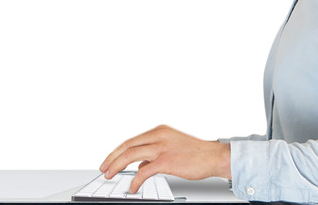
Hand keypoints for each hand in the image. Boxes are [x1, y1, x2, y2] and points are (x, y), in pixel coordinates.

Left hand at [99, 124, 230, 193]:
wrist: (213, 156)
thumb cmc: (196, 153)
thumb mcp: (172, 146)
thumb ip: (155, 153)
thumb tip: (141, 165)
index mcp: (159, 131)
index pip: (131, 140)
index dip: (117, 151)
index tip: (109, 160)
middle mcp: (159, 136)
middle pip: (126, 146)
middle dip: (111, 158)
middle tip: (104, 168)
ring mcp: (161, 147)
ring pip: (130, 155)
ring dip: (116, 166)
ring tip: (110, 175)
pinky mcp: (166, 160)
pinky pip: (143, 171)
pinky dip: (135, 180)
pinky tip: (132, 187)